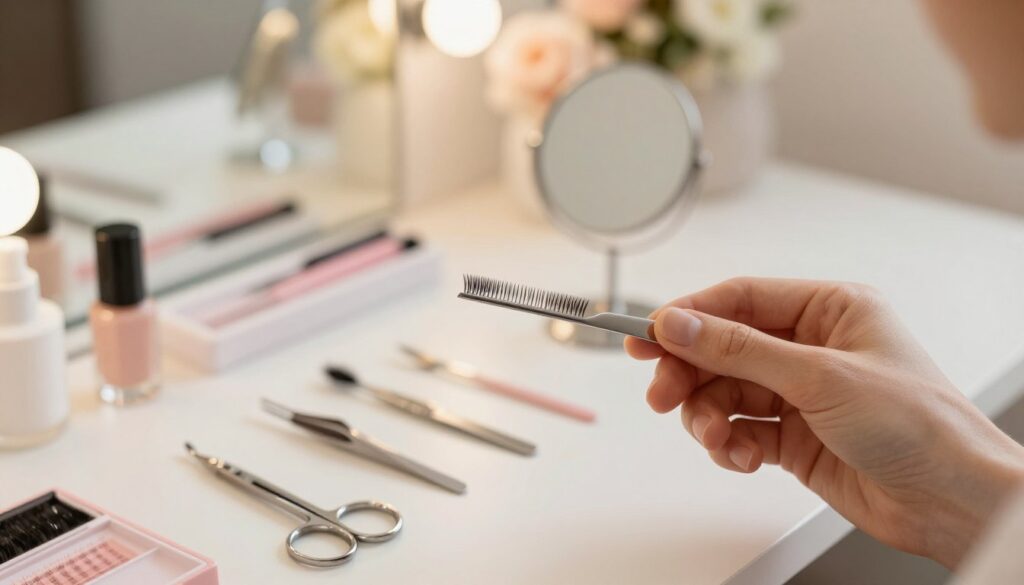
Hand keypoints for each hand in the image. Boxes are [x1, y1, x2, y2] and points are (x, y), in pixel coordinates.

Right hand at [626, 277, 1023, 567]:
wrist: (951, 500)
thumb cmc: (920, 424)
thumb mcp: (819, 376)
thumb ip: (739, 349)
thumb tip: (680, 324)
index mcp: (829, 309)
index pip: (740, 299)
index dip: (688, 315)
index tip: (647, 333)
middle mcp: (811, 347)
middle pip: (723, 347)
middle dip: (690, 372)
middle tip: (662, 393)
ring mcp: (800, 393)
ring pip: (724, 393)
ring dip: (708, 417)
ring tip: (713, 437)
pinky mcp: (793, 436)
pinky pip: (739, 431)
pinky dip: (731, 446)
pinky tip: (743, 457)